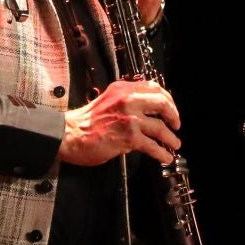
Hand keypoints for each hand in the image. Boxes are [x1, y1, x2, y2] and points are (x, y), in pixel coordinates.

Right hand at [61, 79, 180, 165]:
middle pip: (162, 103)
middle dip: (174, 116)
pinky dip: (162, 153)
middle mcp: (128, 100)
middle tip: (176, 125)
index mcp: (123, 89)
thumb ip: (126, 101)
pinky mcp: (129, 137)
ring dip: (170, 138)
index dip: (167, 99)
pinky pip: (153, 145)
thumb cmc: (84, 121)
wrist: (68, 134)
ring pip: (161, 127)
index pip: (154, 87)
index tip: (170, 108)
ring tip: (174, 144)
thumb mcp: (108, 100)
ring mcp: (130, 118)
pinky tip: (165, 157)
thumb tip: (147, 111)